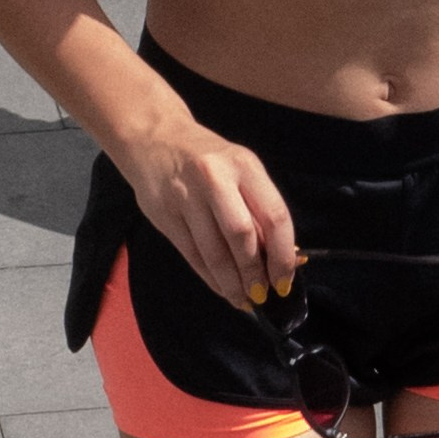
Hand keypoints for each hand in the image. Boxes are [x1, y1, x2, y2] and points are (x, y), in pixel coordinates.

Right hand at [127, 126, 298, 308]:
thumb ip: (257, 208)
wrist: (154, 138)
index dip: (283, 255)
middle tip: (262, 296)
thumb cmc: (208, 159)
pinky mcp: (164, 214)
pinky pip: (192, 254)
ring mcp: (186, 196)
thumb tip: (279, 257)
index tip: (285, 281)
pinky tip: (221, 288)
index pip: (274, 215)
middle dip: (254, 273)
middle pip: (241, 236)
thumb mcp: (239, 169)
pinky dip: (209, 277)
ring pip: (213, 251)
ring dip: (231, 283)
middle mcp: (216, 178)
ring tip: (243, 300)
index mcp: (244, 165)